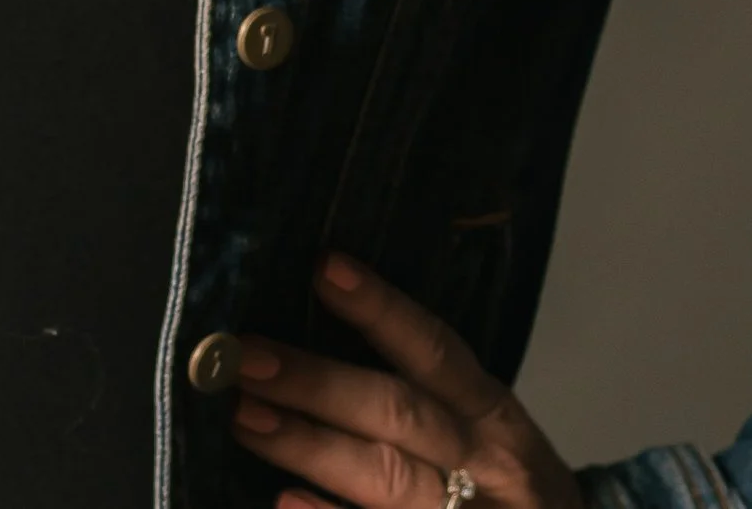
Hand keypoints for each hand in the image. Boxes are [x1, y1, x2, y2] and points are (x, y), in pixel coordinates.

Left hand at [230, 253, 582, 508]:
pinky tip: (283, 502)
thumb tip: (316, 329)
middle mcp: (485, 461)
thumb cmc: (505, 484)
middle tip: (248, 358)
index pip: (436, 349)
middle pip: (399, 414)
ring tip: (246, 418)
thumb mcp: (485, 429)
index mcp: (492, 413)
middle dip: (319, 384)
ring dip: (310, 447)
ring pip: (385, 480)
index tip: (325, 267)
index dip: (382, 308)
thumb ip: (421, 391)